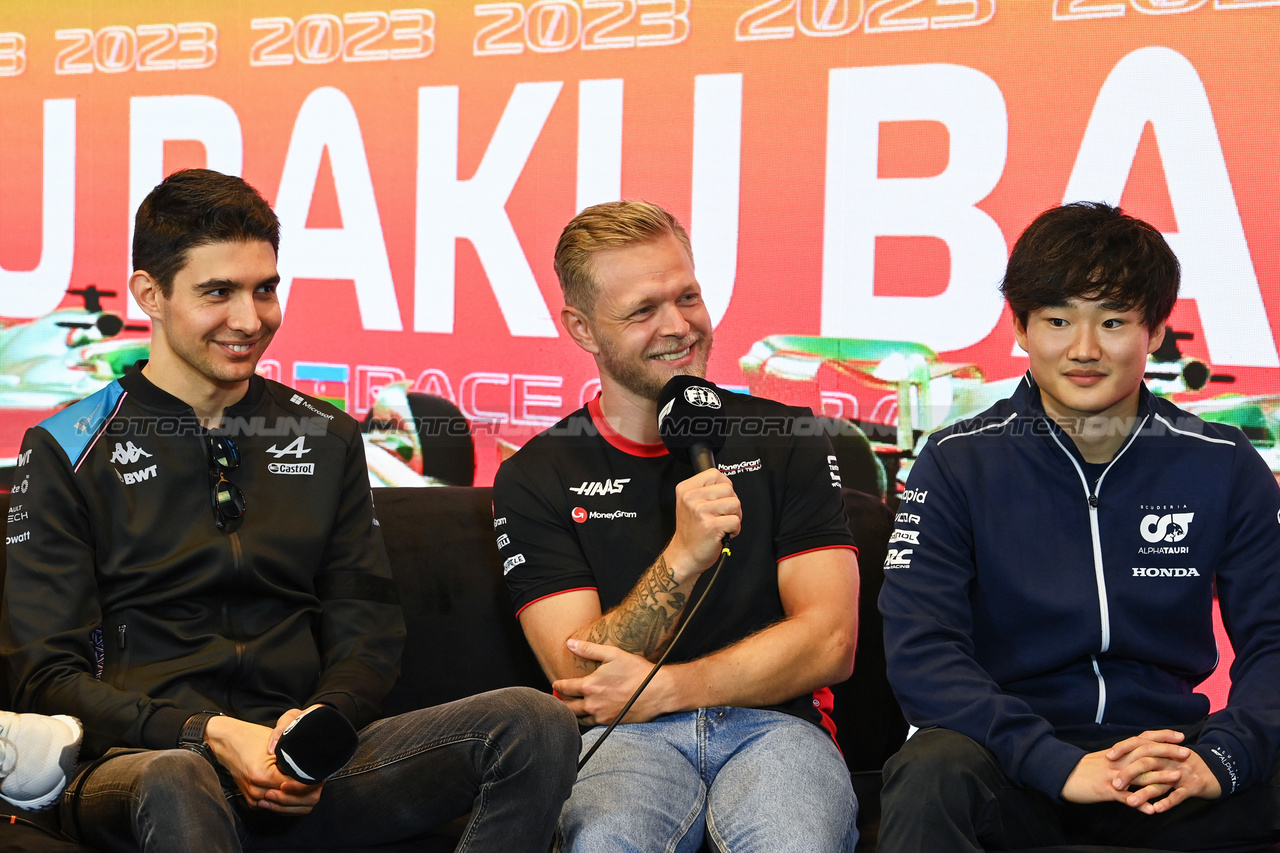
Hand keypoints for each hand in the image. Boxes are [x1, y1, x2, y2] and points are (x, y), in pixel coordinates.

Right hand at [205, 713, 324, 813]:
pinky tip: (297, 791)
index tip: (322, 775)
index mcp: (264, 776)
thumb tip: (314, 771)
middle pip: (295, 804)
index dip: (313, 783)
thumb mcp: (277, 744)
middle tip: (320, 781)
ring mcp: (253, 798)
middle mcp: (257, 791)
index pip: (299, 788)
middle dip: (310, 794)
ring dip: (301, 800)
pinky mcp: (252, 802)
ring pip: (287, 809)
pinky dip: (289, 803)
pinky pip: (277, 808)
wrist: (227, 742)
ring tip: (311, 786)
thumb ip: (293, 761)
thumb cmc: (252, 738)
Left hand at [552, 639, 671, 725]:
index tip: (556, 684)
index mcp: (589, 686)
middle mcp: (592, 704)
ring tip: (570, 707)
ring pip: (578, 719)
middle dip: (561, 702)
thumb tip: (570, 643)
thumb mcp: (612, 654)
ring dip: (572, 713)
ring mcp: (601, 716)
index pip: (565, 688)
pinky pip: (591, 724)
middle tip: (559, 698)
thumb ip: (588, 649)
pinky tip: (587, 715)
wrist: (658, 691)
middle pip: (567, 707)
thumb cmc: (637, 671)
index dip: (558, 686)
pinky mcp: (610, 723)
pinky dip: (585, 720)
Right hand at [666, 469, 740, 580]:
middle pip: (728, 488)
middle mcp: (690, 498)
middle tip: (721, 515)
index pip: (715, 474)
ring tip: (722, 523)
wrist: (684, 555)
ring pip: (735, 503)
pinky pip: (736, 521)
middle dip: (731, 503)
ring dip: (734, 516)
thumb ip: (705, 490)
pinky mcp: (711, 526)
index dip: (724, 487)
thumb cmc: (692, 531)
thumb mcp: (690, 503)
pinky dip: (734, 529)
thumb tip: (727, 484)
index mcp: (685, 489)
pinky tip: (722, 533)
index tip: (719, 499)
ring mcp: (700, 511)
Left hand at [1106, 730, 1220, 813]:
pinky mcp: (1193, 785)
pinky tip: (1156, 809)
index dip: (1122, 748)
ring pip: (1160, 782)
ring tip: (1131, 802)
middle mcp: (1170, 759)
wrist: (1218, 769)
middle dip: (1128, 773)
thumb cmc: (1186, 764)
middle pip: (1146, 763)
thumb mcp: (1167, 756)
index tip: (1107, 757)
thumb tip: (1123, 758)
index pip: (1138, 744)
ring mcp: (1181, 772)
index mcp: (1162, 749)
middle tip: (1114, 784)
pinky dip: (1168, 802)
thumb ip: (1149, 756)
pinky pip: (1179, 795)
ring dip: (1145, 792)